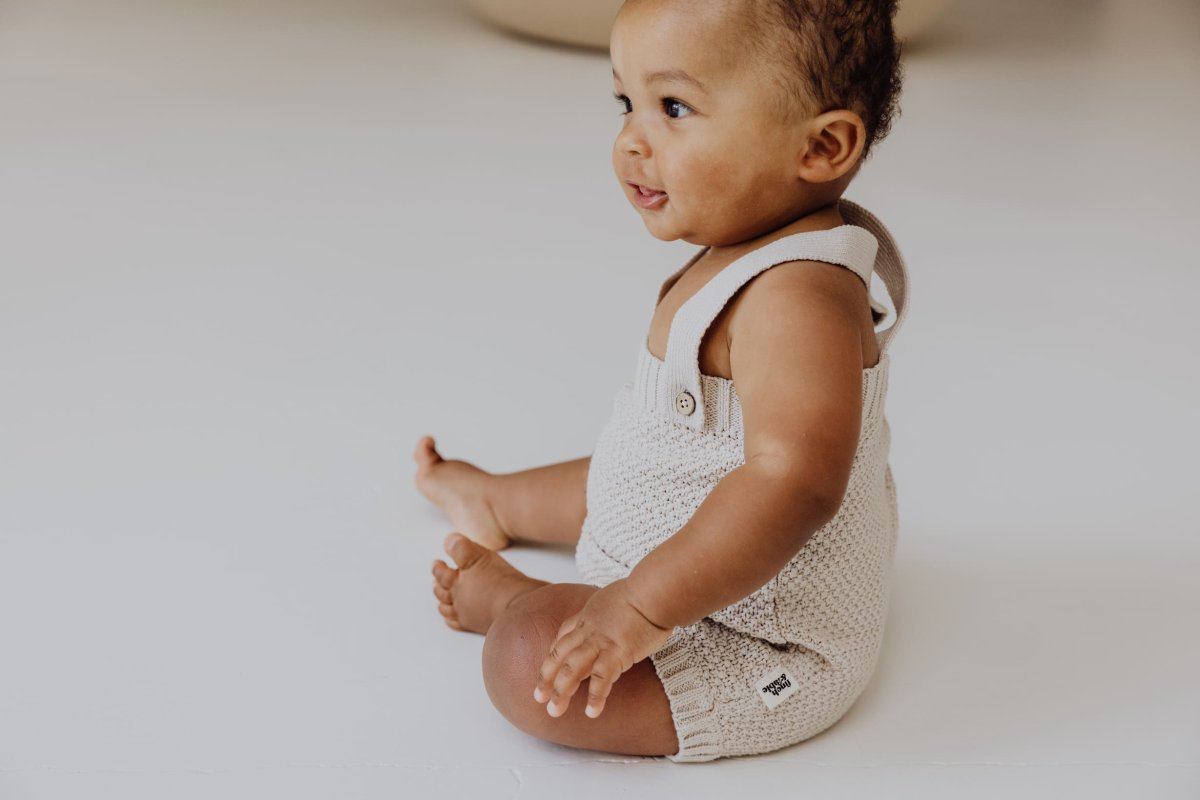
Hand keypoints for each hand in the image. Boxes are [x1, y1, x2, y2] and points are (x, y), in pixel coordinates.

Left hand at [532, 578, 673, 718]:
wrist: (654, 589)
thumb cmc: (645, 590)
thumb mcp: (616, 596)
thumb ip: (610, 610)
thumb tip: (617, 616)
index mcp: (588, 615)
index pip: (563, 638)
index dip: (553, 657)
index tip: (547, 671)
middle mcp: (589, 629)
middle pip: (559, 655)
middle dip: (546, 678)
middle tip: (538, 698)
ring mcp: (601, 641)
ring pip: (572, 668)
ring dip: (561, 691)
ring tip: (554, 711)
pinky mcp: (618, 651)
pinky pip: (601, 677)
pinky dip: (595, 696)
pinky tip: (591, 712)